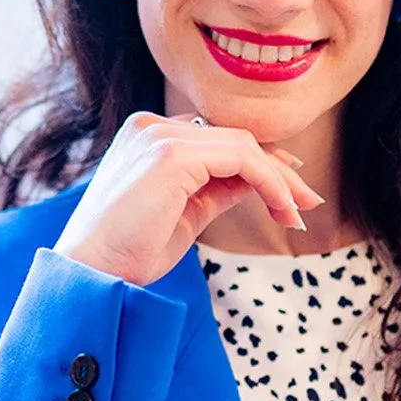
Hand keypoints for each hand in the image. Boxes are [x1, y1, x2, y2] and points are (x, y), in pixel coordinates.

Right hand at [51, 111, 325, 286]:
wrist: (93, 274)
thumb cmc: (128, 253)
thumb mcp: (183, 213)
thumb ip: (215, 190)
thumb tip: (257, 184)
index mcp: (145, 136)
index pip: (216, 139)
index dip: (259, 162)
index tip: (288, 192)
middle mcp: (149, 126)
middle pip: (233, 138)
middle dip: (277, 171)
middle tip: (307, 204)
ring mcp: (158, 135)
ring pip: (242, 146)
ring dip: (279, 181)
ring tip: (297, 214)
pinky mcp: (171, 154)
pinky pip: (241, 159)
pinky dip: (269, 183)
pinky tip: (282, 210)